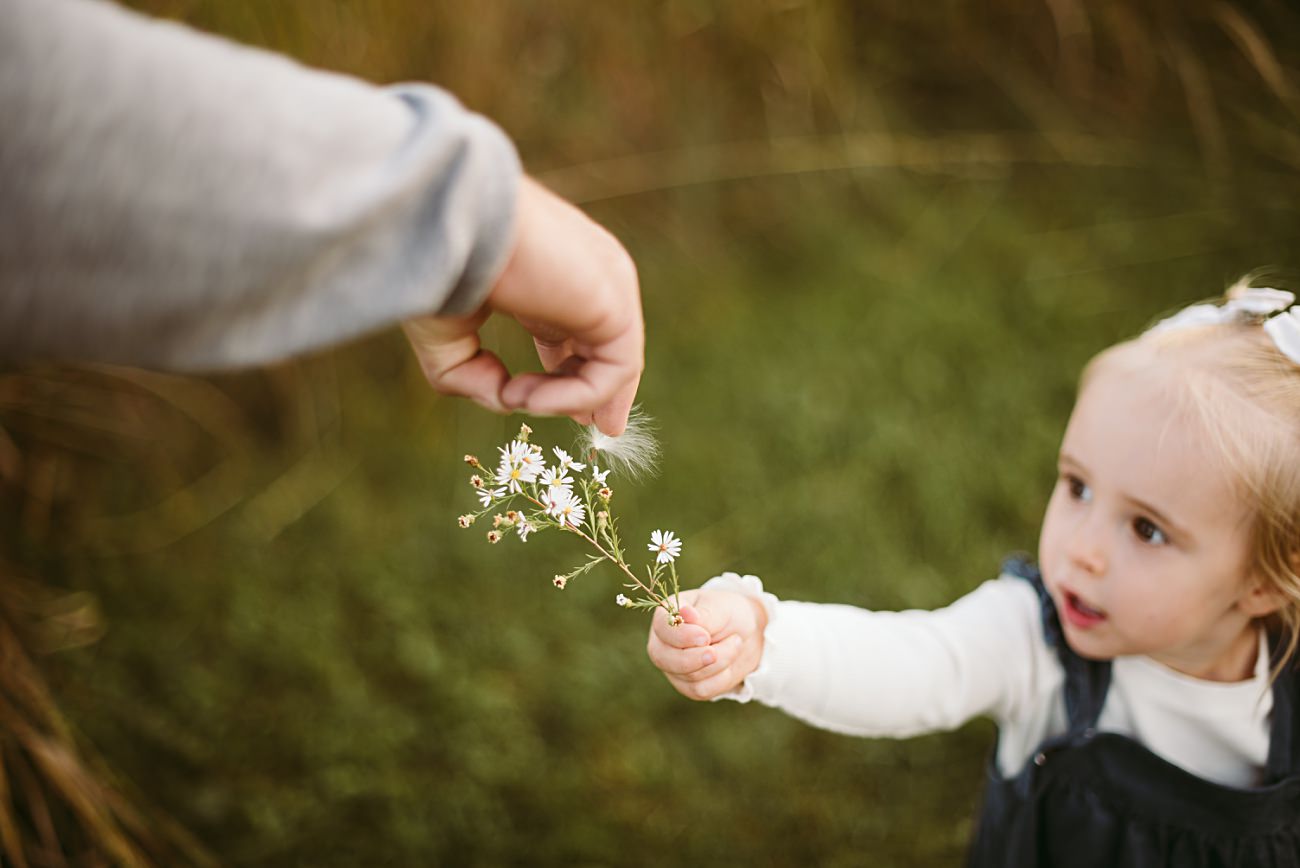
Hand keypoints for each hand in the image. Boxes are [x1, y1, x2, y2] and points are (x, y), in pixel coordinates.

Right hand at [403, 176, 643, 435]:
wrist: (451, 219)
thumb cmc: (441, 264)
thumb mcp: (447, 335)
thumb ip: (473, 378)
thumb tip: (508, 402)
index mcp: (550, 272)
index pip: (578, 327)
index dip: (572, 371)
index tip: (560, 403)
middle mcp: (585, 277)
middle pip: (611, 346)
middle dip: (603, 391)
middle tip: (599, 429)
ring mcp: (606, 287)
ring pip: (612, 365)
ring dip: (564, 398)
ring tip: (517, 398)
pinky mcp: (617, 304)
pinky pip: (613, 371)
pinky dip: (571, 395)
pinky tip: (526, 394)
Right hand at [646, 588, 767, 700]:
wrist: (745, 634)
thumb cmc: (727, 613)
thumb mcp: (721, 608)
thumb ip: (703, 614)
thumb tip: (685, 613)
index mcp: (666, 616)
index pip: (662, 628)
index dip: (681, 636)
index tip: (705, 637)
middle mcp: (662, 642)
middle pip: (664, 658)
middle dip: (694, 658)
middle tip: (715, 652)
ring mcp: (672, 666)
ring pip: (688, 675)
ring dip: (718, 662)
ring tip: (735, 642)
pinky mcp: (687, 685)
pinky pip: (700, 690)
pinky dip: (721, 677)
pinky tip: (729, 660)